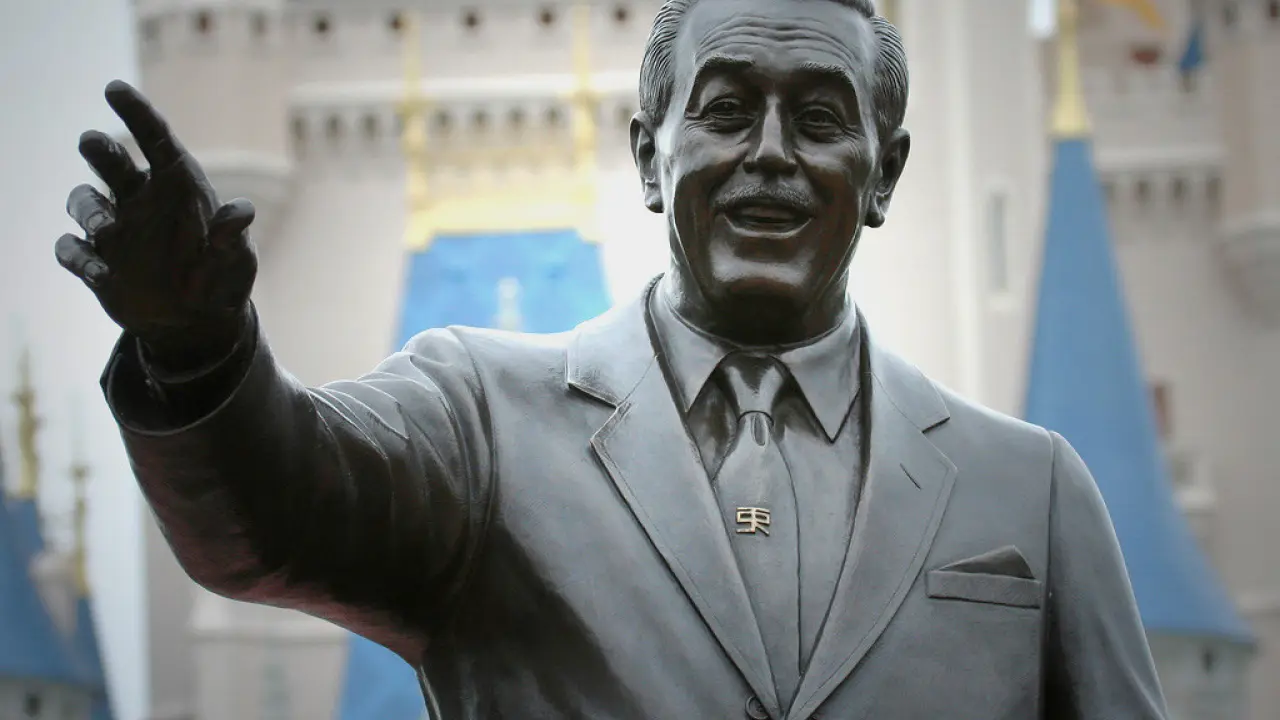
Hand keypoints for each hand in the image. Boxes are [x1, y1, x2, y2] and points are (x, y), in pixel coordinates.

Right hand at [56, 80, 257, 368]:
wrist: (197, 324)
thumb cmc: (221, 281)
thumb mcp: (236, 262)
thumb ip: (233, 238)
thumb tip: (242, 212)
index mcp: (176, 187)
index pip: (154, 139)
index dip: (135, 112)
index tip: (114, 88)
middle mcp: (139, 200)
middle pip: (110, 162)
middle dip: (100, 150)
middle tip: (94, 143)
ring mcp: (113, 229)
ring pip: (82, 200)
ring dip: (90, 209)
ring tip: (109, 229)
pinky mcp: (95, 261)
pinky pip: (71, 249)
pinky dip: (80, 257)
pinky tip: (102, 274)